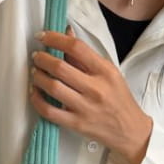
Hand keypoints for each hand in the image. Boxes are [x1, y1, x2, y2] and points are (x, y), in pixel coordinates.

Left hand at [29, 29, 152, 163]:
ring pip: (53, 87)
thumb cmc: (118, 99)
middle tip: (36, 56)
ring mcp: (84, 107)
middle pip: (60, 67)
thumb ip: (85, 56)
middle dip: (42, 59)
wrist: (129, 130)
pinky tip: (35, 92)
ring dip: (38, 77)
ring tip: (35, 72)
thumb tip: (66, 33)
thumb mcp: (109, 73)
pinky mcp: (75, 123)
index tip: (43, 36)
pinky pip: (49, 111)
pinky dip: (37, 100)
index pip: (76, 47)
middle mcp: (95, 88)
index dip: (55, 39)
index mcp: (105, 71)